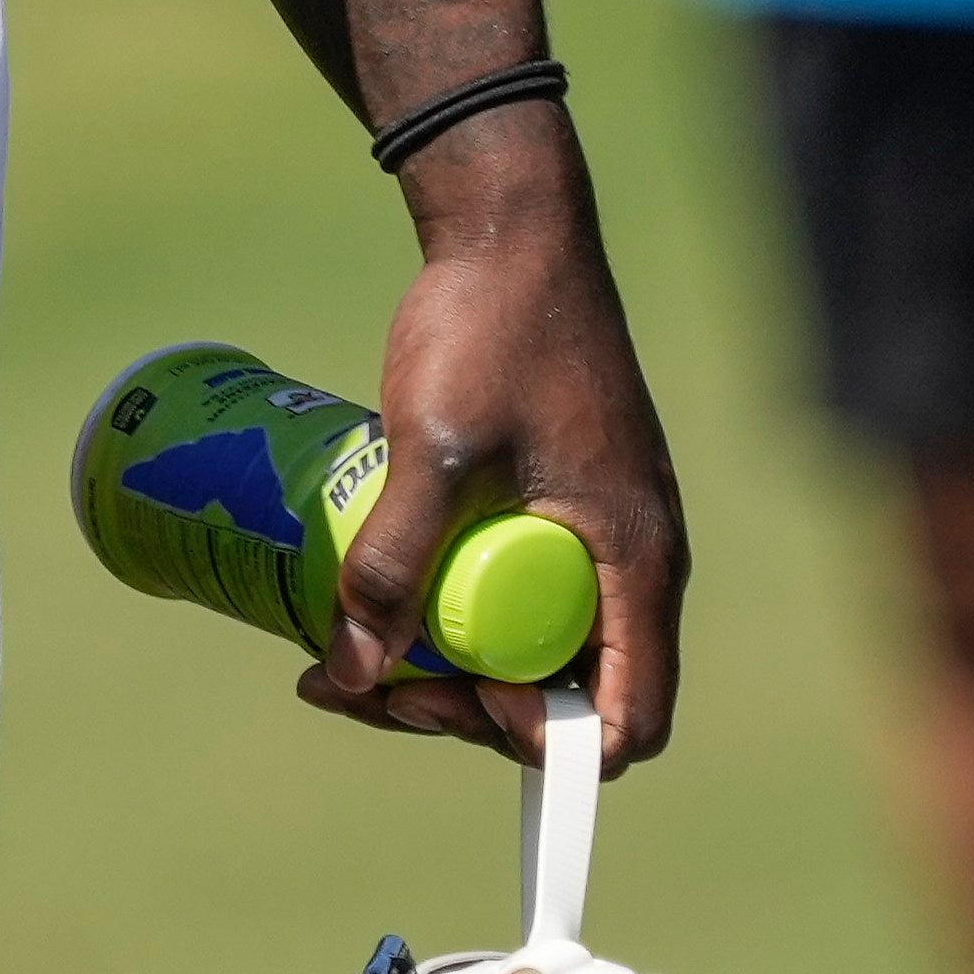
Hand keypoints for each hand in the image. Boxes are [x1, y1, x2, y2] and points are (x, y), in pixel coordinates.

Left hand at [304, 107, 689, 772]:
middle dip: (461, 711)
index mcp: (633, 560)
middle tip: (361, 682)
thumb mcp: (436, 448)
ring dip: (442, 672)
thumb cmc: (493, 324)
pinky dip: (446, 619)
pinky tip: (367, 608)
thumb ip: (395, 562)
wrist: (511, 224)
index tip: (446, 703)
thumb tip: (352, 675)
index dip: (539, 749)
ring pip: (526, 651)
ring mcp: (595, 533)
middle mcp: (629, 561)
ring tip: (340, 657)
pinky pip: (509, 596)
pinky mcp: (557, 507)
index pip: (623, 723)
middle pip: (561, 698)